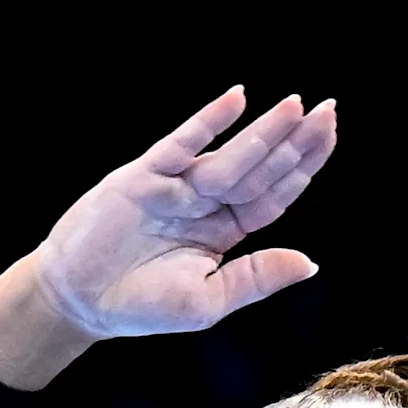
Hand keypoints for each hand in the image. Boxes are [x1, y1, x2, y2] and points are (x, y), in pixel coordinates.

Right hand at [0, 88, 340, 389]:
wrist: (78, 301)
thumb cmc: (141, 307)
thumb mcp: (209, 300)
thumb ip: (256, 277)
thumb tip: (310, 263)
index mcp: (223, 232)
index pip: (272, 195)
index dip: (302, 167)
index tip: (328, 135)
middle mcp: (203, 203)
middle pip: (259, 169)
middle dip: (294, 142)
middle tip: (329, 110)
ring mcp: (175, 187)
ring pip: (229, 157)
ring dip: (263, 133)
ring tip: (296, 107)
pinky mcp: (144, 176)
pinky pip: (181, 144)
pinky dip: (207, 123)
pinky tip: (236, 101)